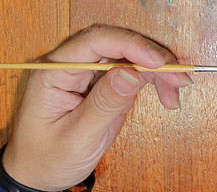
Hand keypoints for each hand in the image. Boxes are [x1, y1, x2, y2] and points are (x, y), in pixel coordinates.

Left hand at [1, 24, 191, 190]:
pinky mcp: (105, 82)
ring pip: (131, 55)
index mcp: (55, 70)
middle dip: (152, 56)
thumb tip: (131, 74)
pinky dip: (155, 79)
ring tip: (178, 88)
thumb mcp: (76, 137)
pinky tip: (168, 94)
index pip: (95, 41)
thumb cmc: (46, 158)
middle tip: (178, 76)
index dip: (130, 44)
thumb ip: (104, 104)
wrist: (37, 175)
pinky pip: (134, 70)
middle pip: (118, 43)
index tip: (157, 60)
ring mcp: (90, 72)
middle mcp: (73, 64)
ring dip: (158, 68)